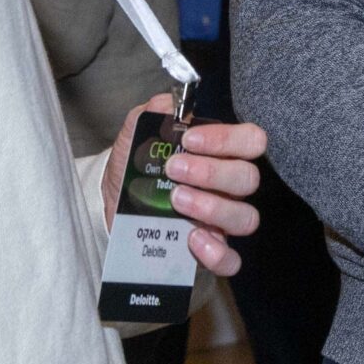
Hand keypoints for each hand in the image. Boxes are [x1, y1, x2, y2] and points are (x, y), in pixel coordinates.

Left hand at [101, 94, 266, 276]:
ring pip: (245, 217)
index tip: (190, 141)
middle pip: (249, 178)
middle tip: (174, 169)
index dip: (227, 140)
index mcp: (221, 153)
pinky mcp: (209, 251)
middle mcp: (229, 186)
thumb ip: (152, 114)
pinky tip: (192, 239)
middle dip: (211, 172)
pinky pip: (231, 259)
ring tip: (176, 199)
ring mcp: (222, 220)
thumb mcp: (136, 135)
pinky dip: (216, 252)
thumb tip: (169, 103)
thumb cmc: (134, 166)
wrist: (111, 206)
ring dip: (212, 207)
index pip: (251, 141)